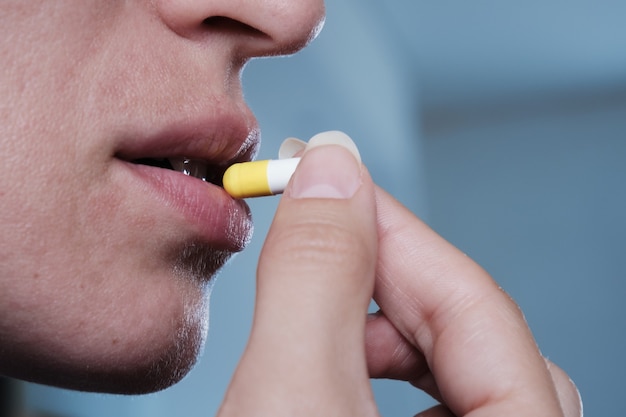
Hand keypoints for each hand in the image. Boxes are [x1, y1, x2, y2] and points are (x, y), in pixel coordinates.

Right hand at [217, 132, 580, 416]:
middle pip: (475, 338)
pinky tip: (335, 370)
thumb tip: (332, 173)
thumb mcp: (293, 397)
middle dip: (382, 282)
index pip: (474, 305)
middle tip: (312, 242)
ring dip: (379, 333)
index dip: (390, 229)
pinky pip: (437, 404)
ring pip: (455, 374)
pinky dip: (380, 373)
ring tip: (309, 325)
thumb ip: (319, 281)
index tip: (327, 176)